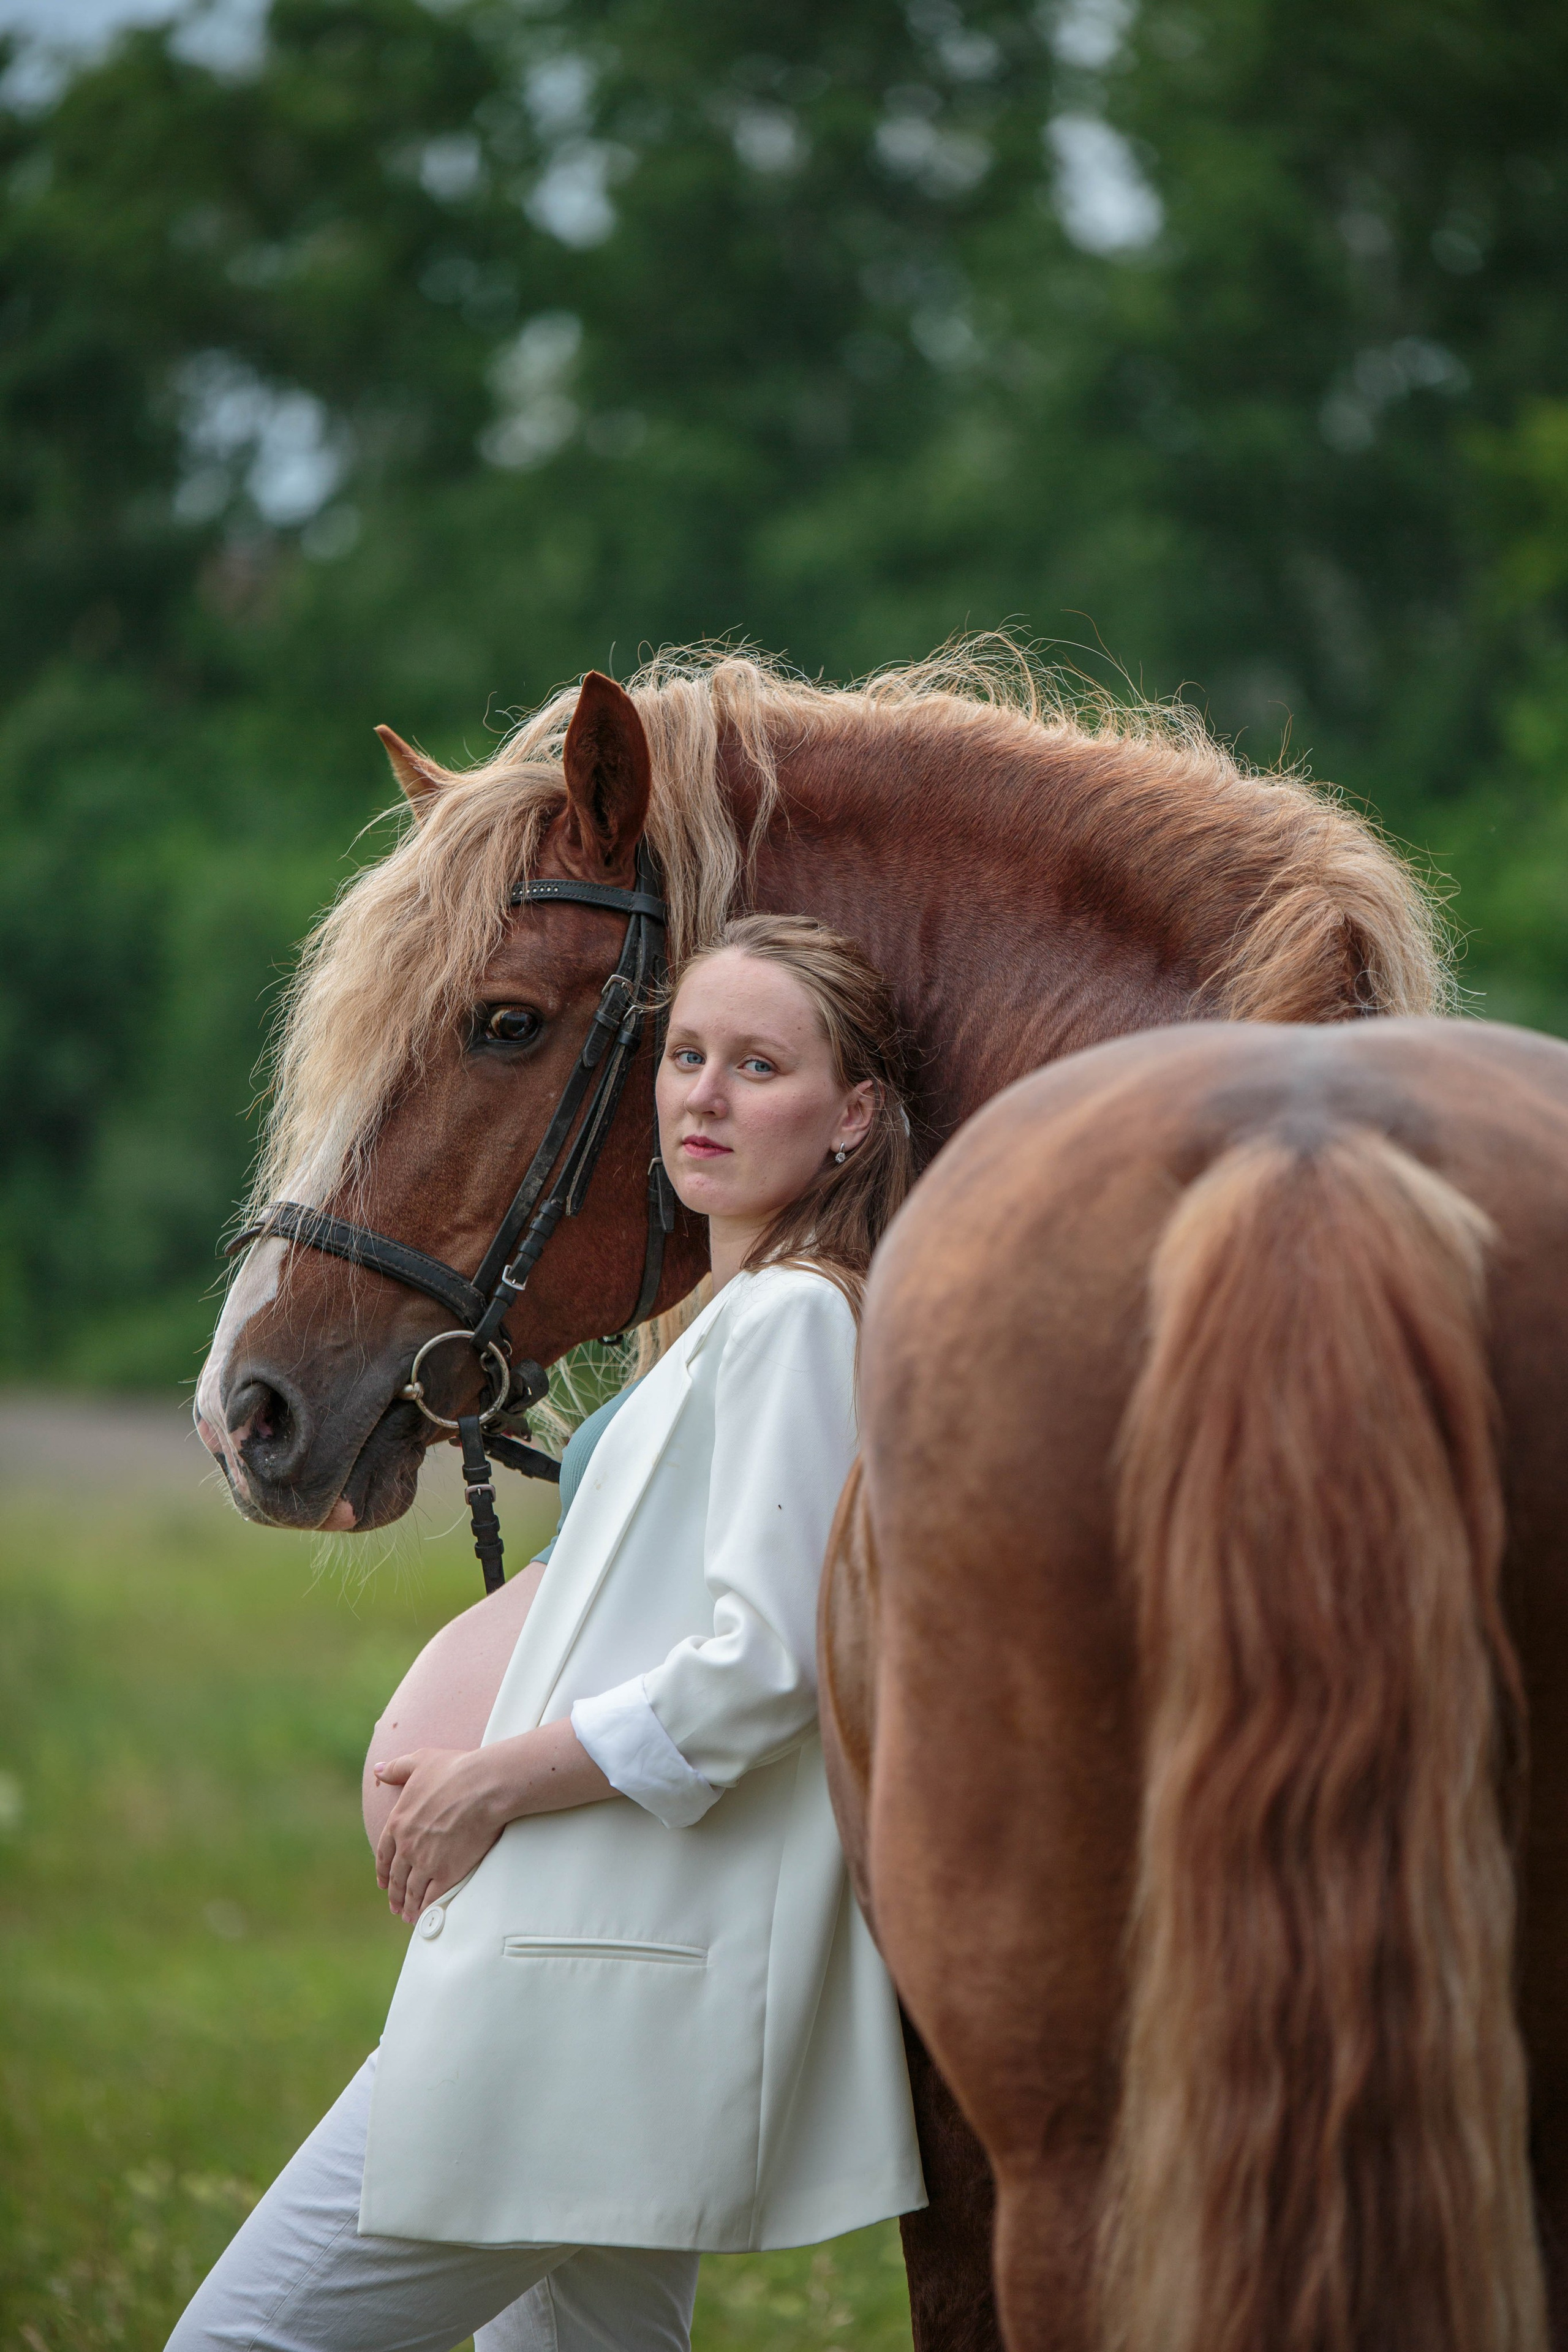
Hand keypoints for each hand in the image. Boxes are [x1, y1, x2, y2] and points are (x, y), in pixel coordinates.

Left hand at [372, 1746, 503, 1924]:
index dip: (383, 1870)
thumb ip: (397, 1768)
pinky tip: (426, 1915)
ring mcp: (425, 1862)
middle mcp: (407, 1845)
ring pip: (412, 1890)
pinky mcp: (447, 1873)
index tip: (383, 1882)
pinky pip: (432, 1898)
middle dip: (395, 1893)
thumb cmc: (454, 1770)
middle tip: (395, 1906)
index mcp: (398, 1821)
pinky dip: (427, 1909)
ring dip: (408, 1905)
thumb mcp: (420, 1761)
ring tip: (408, 1915)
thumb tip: (377, 1770)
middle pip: (397, 1876)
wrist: (482, 1786)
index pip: (384, 1853)